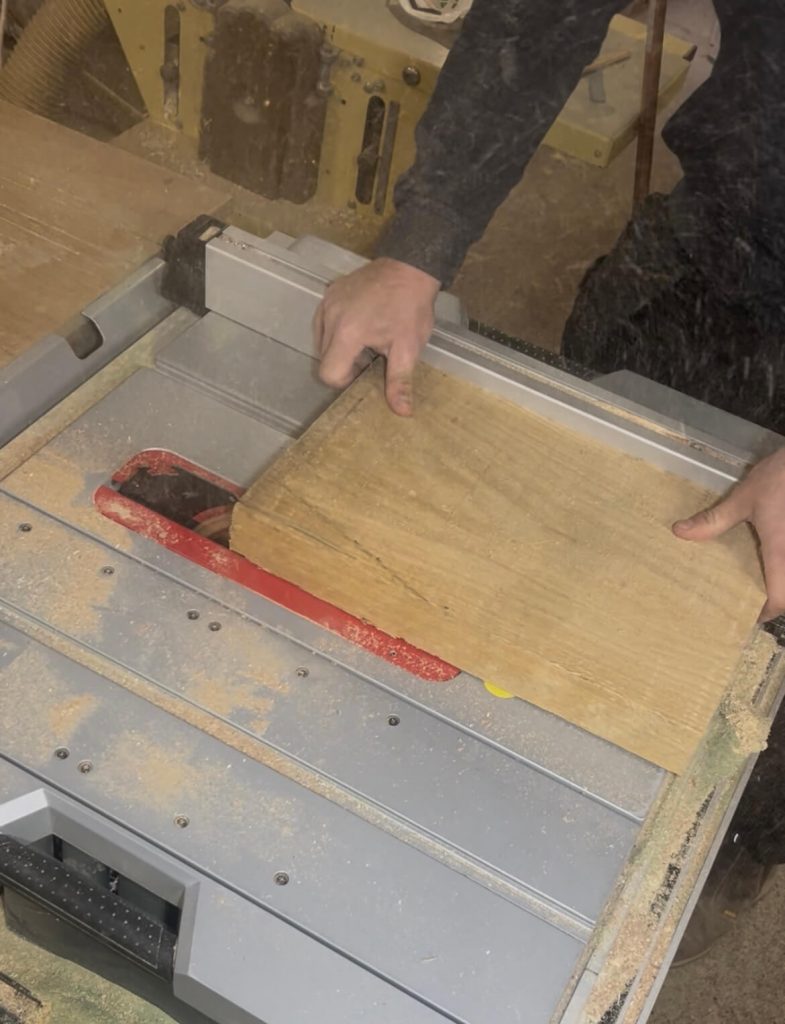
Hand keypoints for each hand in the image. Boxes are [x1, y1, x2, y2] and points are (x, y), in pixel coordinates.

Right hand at [314, 258, 440, 415]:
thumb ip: (399, 381)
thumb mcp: (408, 347)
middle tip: (369, 356)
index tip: (363, 372)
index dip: (343, 380)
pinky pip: (324, 321)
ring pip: (321, 340)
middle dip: (344, 364)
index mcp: (348, 333)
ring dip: (339, 347)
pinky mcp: (330, 292)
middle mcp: (330, 317)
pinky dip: (336, 330)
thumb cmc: (411, 307)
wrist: (410, 267)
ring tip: (365, 340)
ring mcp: (328, 302)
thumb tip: (402, 412)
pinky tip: (359, 324)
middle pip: (323, 358)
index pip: (328, 373)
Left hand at [673, 447, 784, 620]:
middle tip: (758, 598)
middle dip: (778, 598)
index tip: (753, 614)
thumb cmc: (781, 478)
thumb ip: (714, 520)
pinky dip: (784, 567)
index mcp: (781, 552)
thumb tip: (680, 532)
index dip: (767, 612)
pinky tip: (776, 558)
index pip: (779, 597)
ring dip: (782, 581)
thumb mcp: (744, 499)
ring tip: (767, 579)